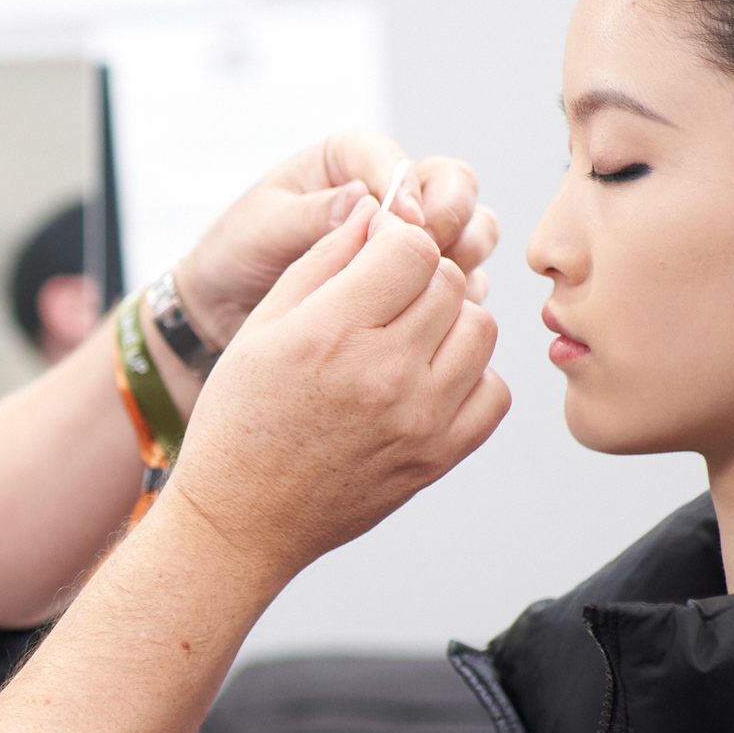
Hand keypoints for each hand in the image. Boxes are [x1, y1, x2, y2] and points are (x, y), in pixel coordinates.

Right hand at [160, 201, 508, 582]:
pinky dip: (471, 375)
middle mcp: (385, 375)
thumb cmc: (239, 421)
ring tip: (408, 337)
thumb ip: (323, 261)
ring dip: (451, 321)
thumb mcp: (261, 327)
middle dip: (421, 276)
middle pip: (450, 283)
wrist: (242, 519)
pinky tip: (428, 378)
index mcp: (332, 333)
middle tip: (385, 297)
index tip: (375, 254)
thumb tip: (376, 213)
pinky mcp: (438, 458)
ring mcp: (420, 421)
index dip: (395, 238)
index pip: (412, 247)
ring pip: (481, 329)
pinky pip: (494, 392)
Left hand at [173, 132, 500, 345]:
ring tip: (436, 286)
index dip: (410, 190)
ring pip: (472, 231)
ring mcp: (413, 237)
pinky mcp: (420, 281)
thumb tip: (367, 202)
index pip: (400, 161)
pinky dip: (458, 297)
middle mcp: (391, 190)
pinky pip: (461, 282)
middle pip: (456, 187)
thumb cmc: (238, 253)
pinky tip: (437, 319)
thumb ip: (315, 214)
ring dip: (464, 256)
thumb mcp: (263, 228)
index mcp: (351, 160)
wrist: (226, 308)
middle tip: (433, 253)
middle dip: (453, 218)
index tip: (408, 224)